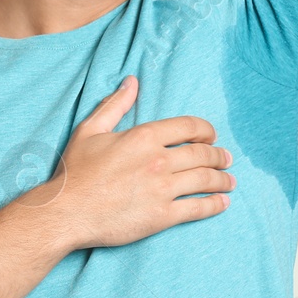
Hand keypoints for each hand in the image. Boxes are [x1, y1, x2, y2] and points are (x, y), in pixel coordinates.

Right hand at [35, 74, 233, 249]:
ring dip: (223, 179)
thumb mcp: (90, 130)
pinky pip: (198, 208)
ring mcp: (162, 189)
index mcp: (143, 136)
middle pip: (202, 154)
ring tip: (230, 181)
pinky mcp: (162, 216)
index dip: (206, 130)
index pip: (189, 127)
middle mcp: (158, 160)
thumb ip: (115, 105)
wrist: (66, 211)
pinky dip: (215, 205)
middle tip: (226, 159)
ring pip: (205, 180)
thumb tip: (132, 82)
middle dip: (219, 156)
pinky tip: (223, 203)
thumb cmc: (76, 171)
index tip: (212, 136)